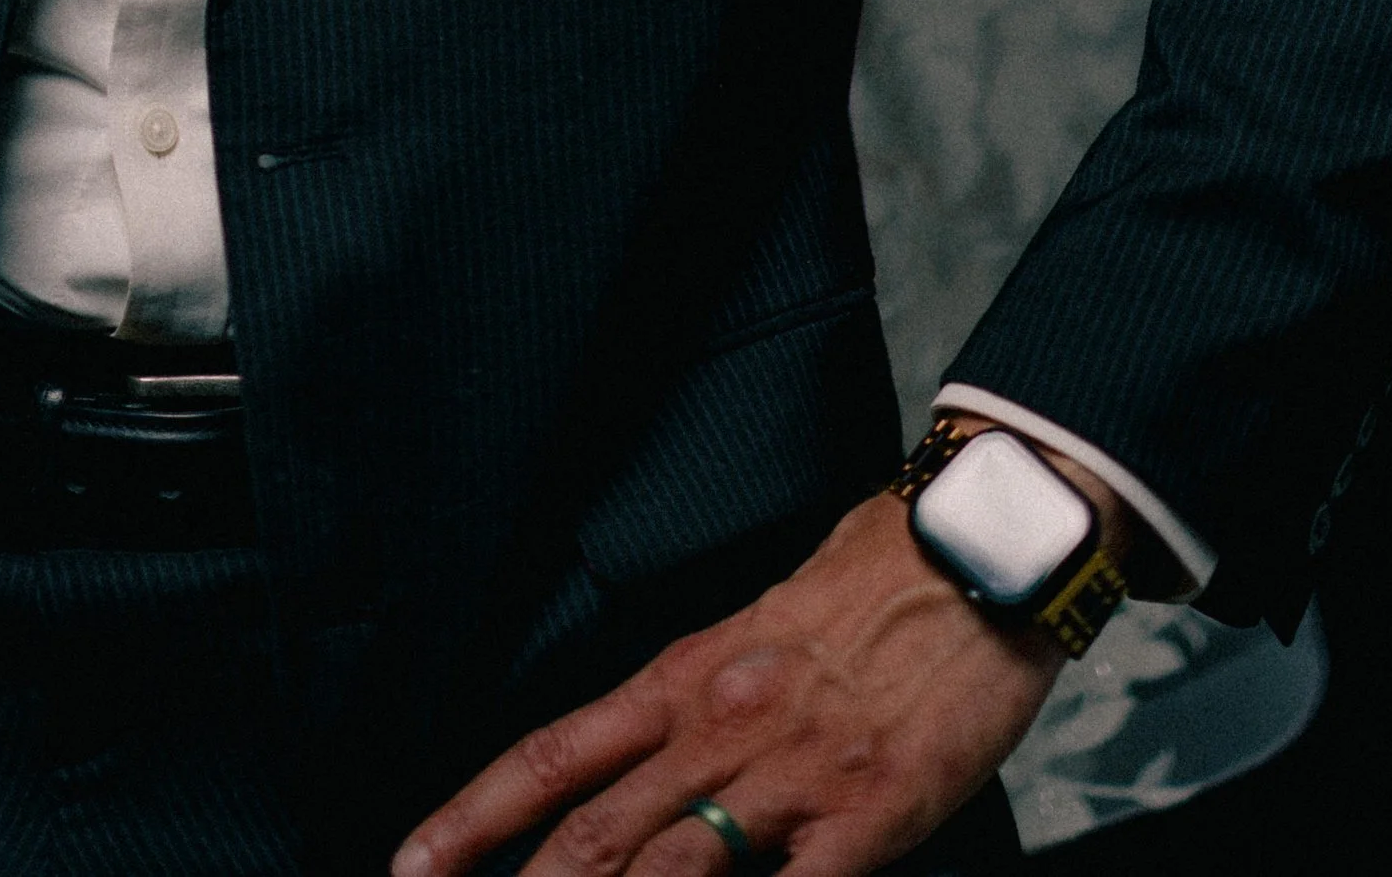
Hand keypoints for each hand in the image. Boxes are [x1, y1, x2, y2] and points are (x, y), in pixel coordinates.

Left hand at [394, 496, 1056, 876]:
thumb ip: (702, 702)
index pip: (554, 755)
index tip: (413, 867)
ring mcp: (792, 774)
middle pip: (593, 834)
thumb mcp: (760, 626)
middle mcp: (721, 724)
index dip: (473, 819)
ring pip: (670, 871)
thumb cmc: (877, 578)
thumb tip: (654, 771)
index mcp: (688, 675)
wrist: (978, 547)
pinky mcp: (870, 813)